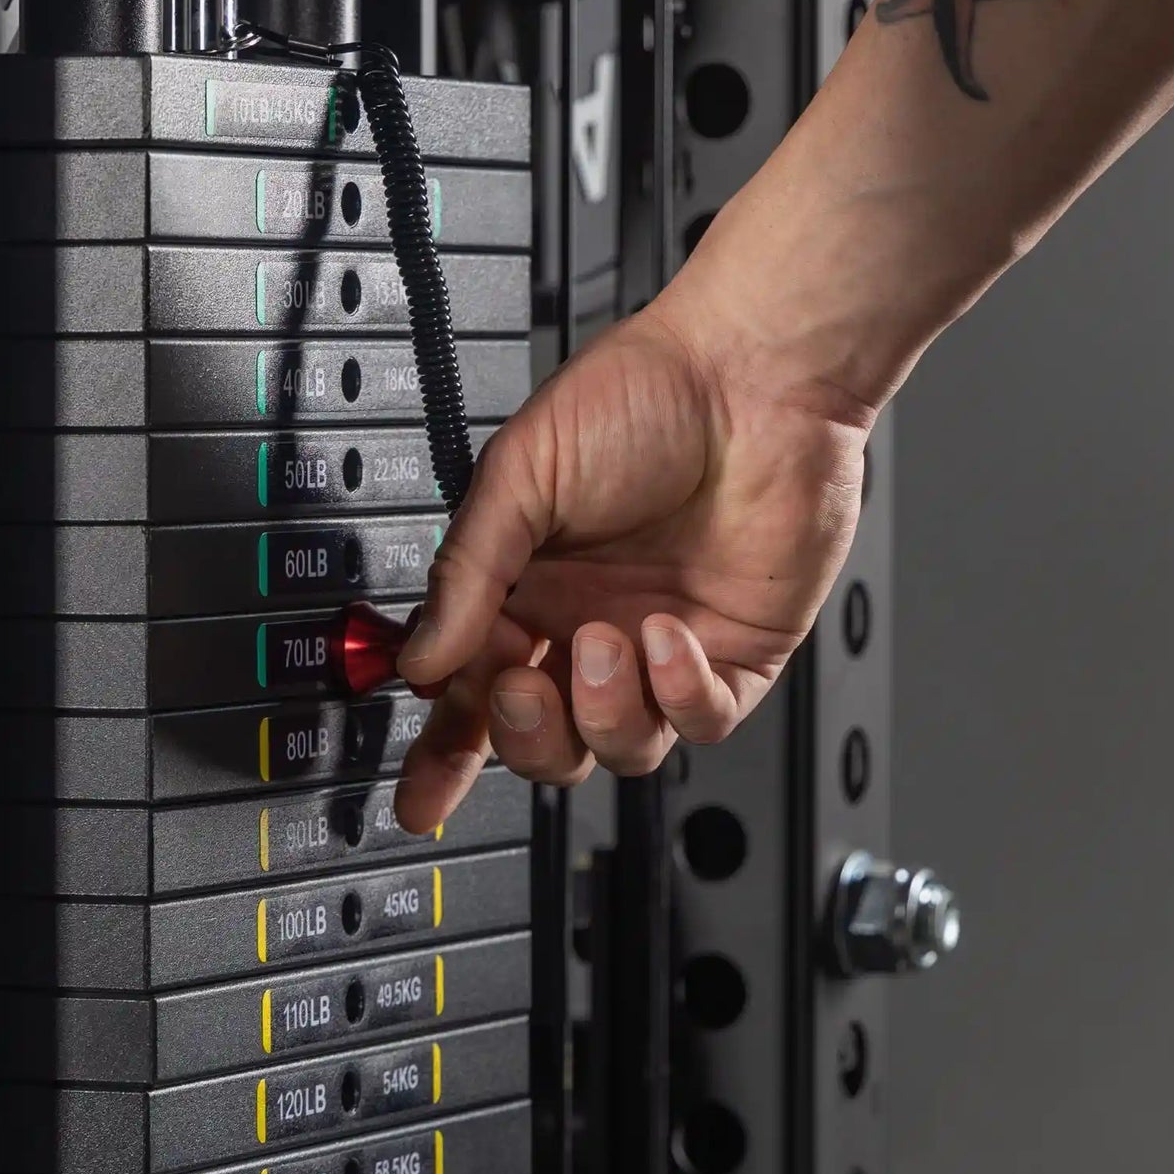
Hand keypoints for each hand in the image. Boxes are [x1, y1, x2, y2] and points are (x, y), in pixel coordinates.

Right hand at [392, 276, 873, 833]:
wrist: (754, 372)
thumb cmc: (640, 397)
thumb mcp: (520, 477)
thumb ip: (467, 574)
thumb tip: (422, 662)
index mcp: (523, 596)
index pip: (472, 700)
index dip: (443, 758)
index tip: (419, 801)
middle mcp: (586, 633)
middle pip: (544, 745)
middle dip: (525, 735)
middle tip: (520, 687)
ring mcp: (658, 653)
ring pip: (621, 748)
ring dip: (604, 711)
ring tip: (607, 639)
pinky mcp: (732, 659)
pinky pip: (699, 721)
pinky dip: (680, 693)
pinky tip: (669, 634)